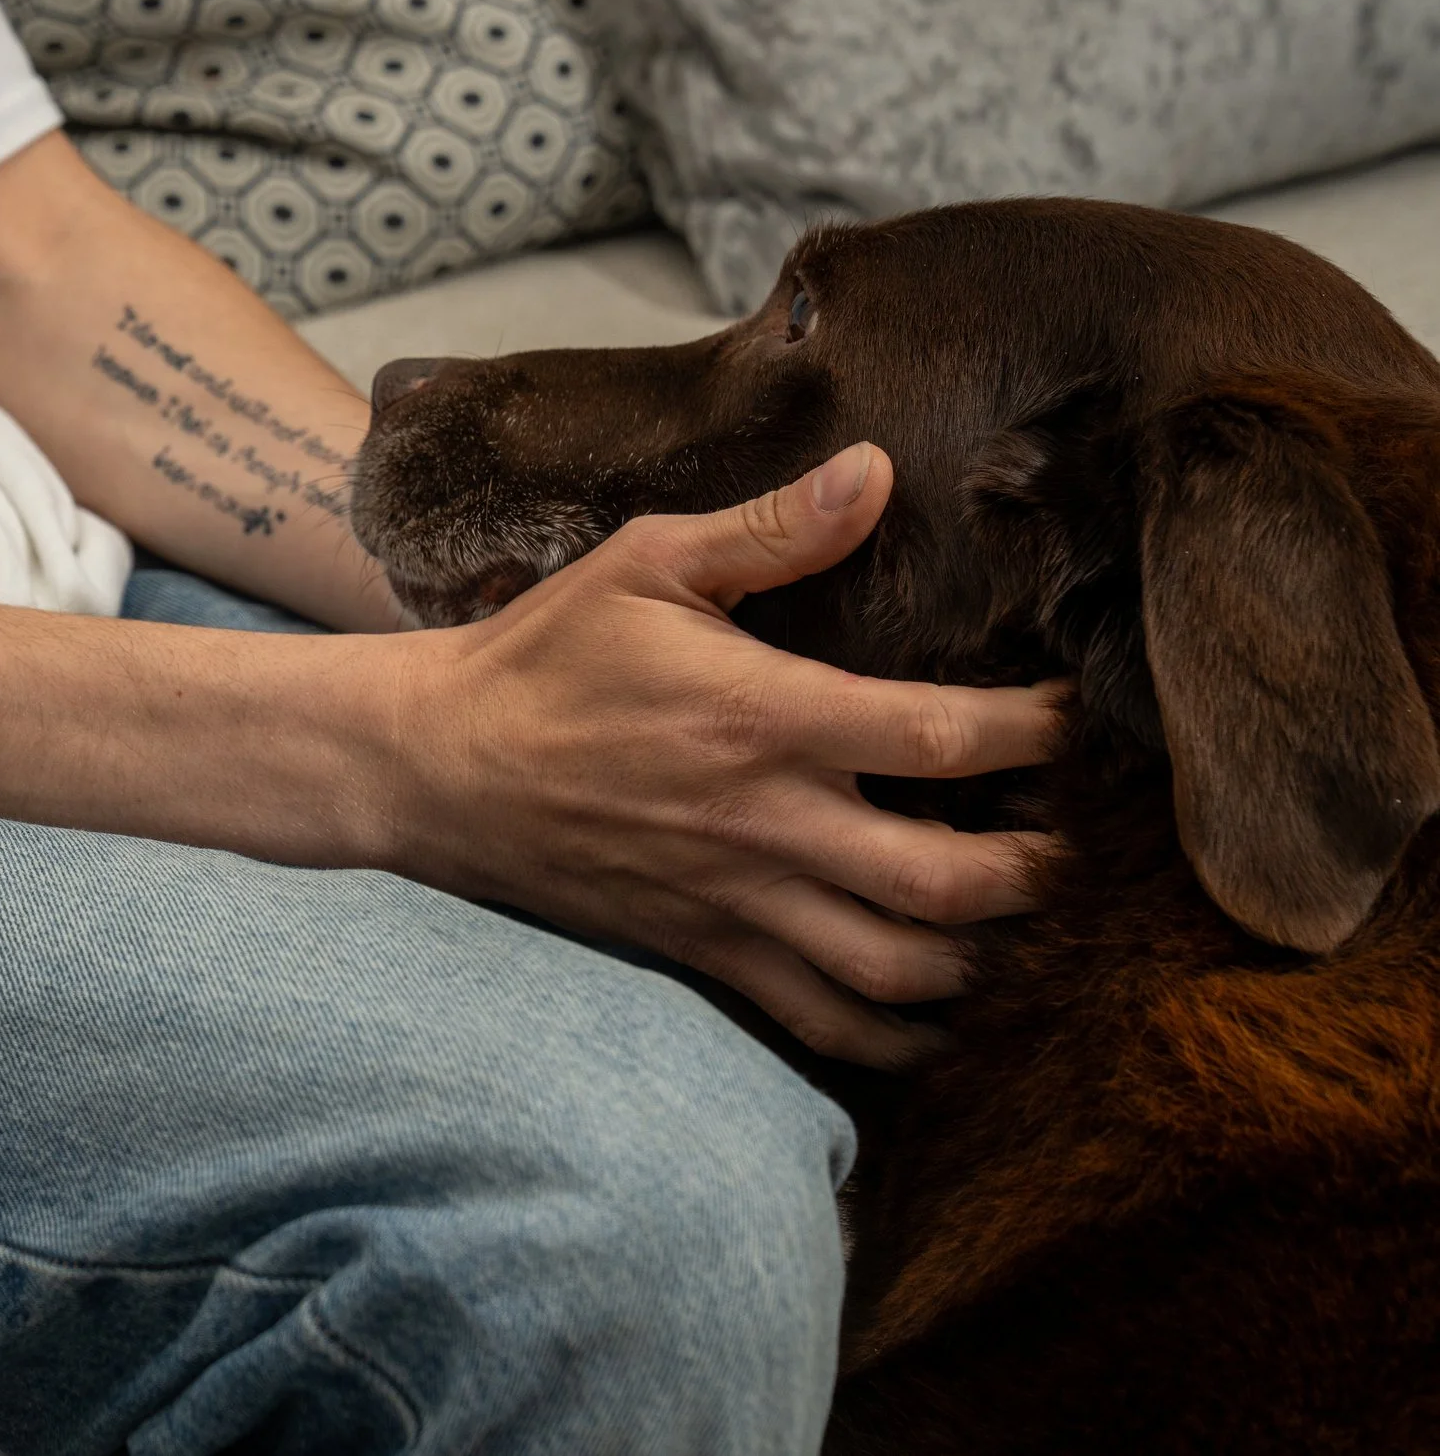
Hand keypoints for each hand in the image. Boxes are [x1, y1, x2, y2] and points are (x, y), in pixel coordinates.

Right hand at [392, 443, 1060, 1067]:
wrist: (438, 763)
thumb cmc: (544, 653)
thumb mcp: (646, 563)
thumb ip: (770, 527)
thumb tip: (878, 470)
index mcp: (765, 718)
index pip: (947, 737)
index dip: (1038, 730)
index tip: (1067, 714)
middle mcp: (766, 824)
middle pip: (953, 881)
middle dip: (1037, 867)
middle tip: (1061, 837)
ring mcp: (736, 900)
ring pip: (901, 970)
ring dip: (979, 953)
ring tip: (1007, 916)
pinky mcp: (704, 949)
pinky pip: (822, 1023)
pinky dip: (895, 1035)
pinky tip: (931, 1008)